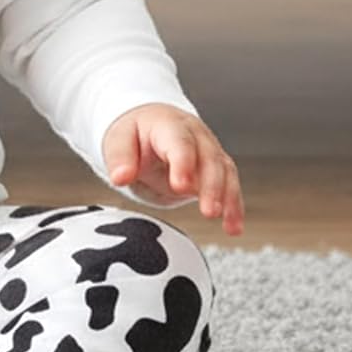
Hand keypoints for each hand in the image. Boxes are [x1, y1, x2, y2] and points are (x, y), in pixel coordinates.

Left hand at [102, 104, 244, 237]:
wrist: (150, 124)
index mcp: (168, 125)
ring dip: (228, 198)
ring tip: (228, 225)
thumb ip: (119, 158)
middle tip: (209, 212)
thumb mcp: (118, 140)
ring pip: (225, 172)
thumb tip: (120, 178)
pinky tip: (233, 227)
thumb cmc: (133, 134)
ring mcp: (209, 150)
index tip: (181, 187)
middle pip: (209, 159)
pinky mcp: (216, 168)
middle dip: (212, 186)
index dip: (183, 164)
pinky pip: (230, 184)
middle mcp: (195, 135)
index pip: (179, 143)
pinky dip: (234, 206)